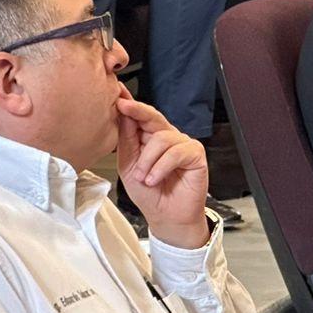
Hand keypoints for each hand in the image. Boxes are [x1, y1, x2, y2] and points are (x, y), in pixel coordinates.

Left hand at [115, 96, 209, 247]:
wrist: (166, 217)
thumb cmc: (150, 194)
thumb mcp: (129, 167)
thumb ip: (127, 141)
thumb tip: (124, 115)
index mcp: (150, 138)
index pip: (140, 117)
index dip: (129, 105)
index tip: (117, 95)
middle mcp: (167, 137)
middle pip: (153, 117)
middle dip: (137, 111)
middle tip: (123, 107)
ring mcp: (183, 144)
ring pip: (162, 138)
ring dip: (147, 161)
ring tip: (143, 177)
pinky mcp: (195, 154)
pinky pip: (176, 153)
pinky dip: (161, 167)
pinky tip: (155, 179)